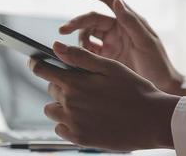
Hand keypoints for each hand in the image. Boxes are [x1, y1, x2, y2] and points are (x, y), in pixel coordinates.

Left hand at [28, 42, 179, 150]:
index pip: (42, 70)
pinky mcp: (80, 139)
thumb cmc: (134, 90)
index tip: (34, 63)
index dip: (37, 64)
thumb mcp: (109, 67)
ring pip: (52, 110)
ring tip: (84, 104)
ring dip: (62, 104)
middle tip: (83, 86)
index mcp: (75, 83)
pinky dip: (67, 122)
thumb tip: (56, 47)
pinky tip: (85, 119)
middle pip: (51, 89)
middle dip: (61, 84)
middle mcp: (69, 104)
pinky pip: (60, 129)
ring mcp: (73, 123)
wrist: (151, 121)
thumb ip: (80, 57)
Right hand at [60, 0, 184, 94]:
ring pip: (88, 34)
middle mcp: (118, 28)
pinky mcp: (106, 57)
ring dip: (79, 40)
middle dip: (76, 22)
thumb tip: (116, 1)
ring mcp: (111, 42)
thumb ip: (131, 22)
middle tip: (62, 30)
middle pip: (92, 19)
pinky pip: (89, 51)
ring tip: (78, 52)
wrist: (160, 87)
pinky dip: (82, 52)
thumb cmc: (158, 63)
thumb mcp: (146, 42)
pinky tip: (80, 59)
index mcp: (128, 20)